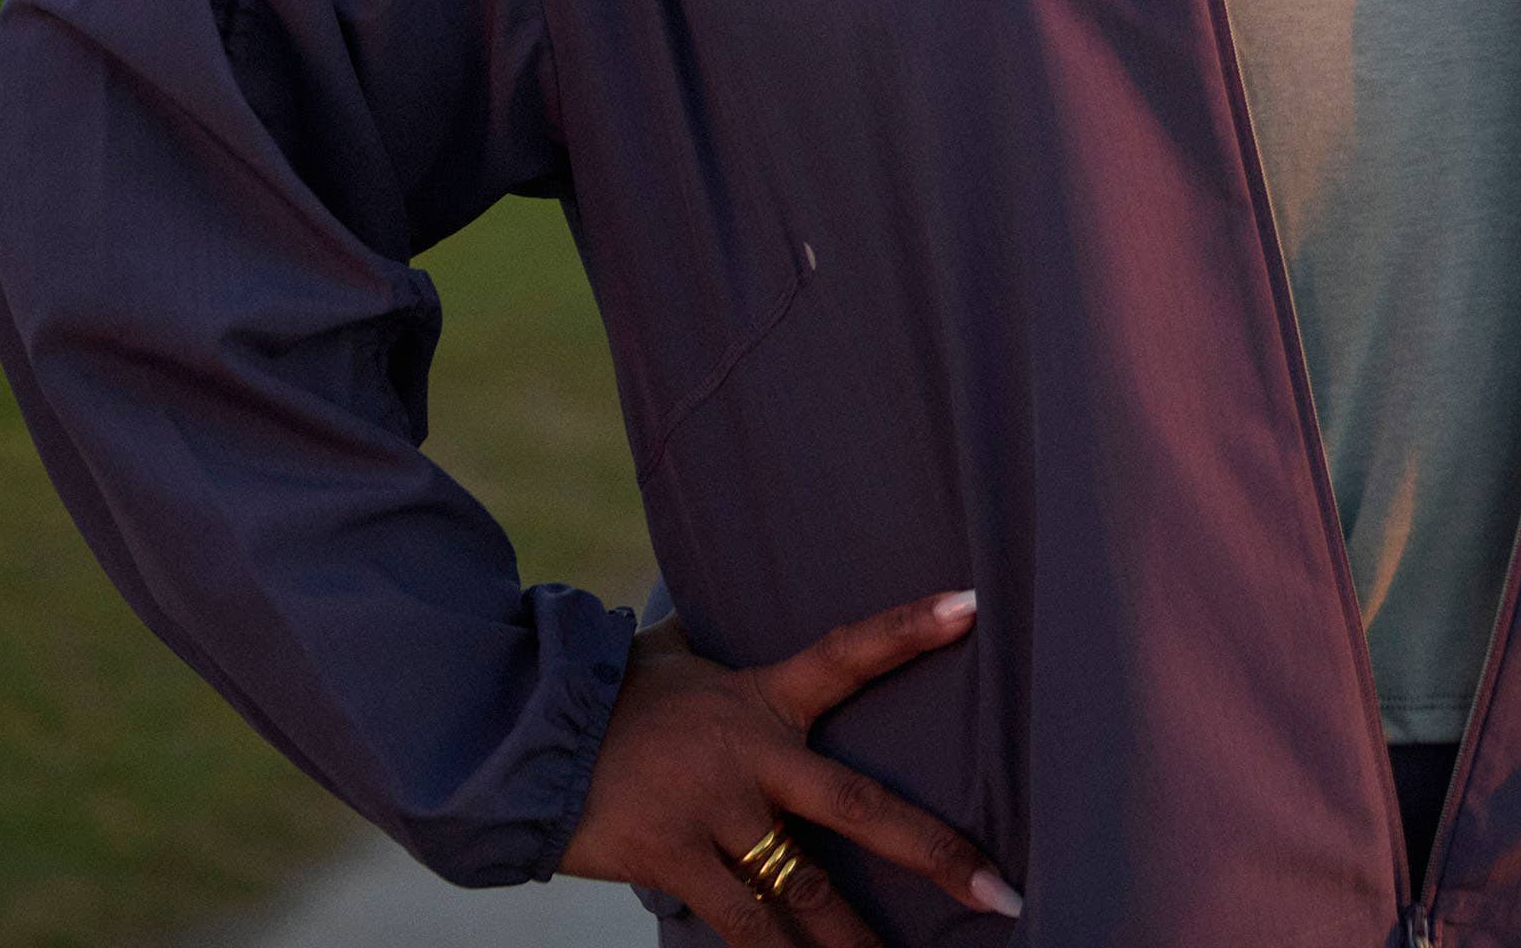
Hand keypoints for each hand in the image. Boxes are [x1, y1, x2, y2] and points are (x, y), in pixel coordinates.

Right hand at [555, 588, 1022, 940]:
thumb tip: (717, 619)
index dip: (907, 628)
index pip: (845, 652)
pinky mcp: (675, 859)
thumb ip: (718, 658)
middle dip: (935, 853)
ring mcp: (714, 812)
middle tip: (999, 890)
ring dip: (856, 945)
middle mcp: (750, 754)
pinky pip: (740, 924)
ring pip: (806, 890)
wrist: (521, 733)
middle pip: (860, 807)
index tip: (969, 606)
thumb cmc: (607, 693)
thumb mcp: (672, 658)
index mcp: (758, 695)